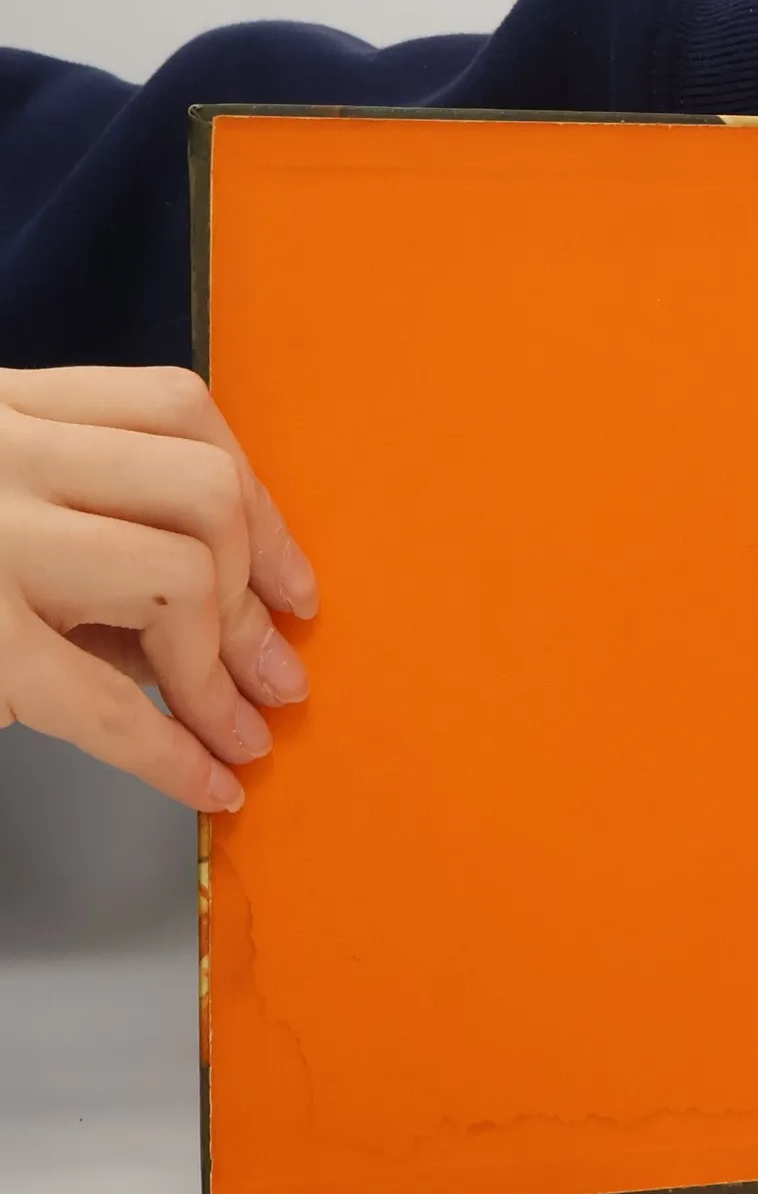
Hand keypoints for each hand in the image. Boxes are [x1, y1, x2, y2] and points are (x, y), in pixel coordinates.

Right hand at [0, 366, 317, 811]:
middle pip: (203, 490)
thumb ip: (85, 532)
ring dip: (222, 672)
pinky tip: (207, 785)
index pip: (179, 410)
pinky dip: (171, 754)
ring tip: (240, 731)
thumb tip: (231, 625)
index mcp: (3, 408)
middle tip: (279, 672)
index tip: (293, 584)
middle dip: (261, 591)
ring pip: (177, 573)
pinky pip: (102, 701)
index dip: (260, 502)